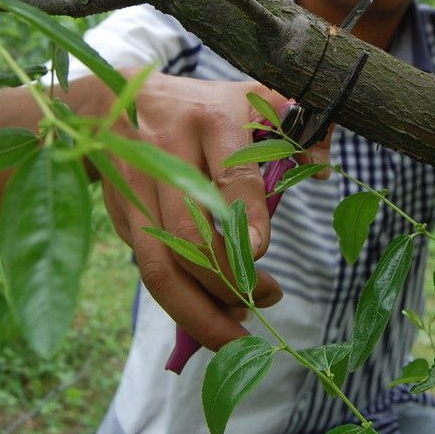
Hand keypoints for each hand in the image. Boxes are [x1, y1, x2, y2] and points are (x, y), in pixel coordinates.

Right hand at [96, 72, 291, 349]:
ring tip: (235, 334)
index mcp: (211, 122)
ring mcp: (139, 190)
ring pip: (163, 262)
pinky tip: (208, 319)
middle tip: (264, 299)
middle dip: (227, 279)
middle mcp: (169, 156)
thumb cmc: (201, 106)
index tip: (261, 250)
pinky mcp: (121, 215)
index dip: (245, 218)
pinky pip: (147, 269)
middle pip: (190, 233)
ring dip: (199, 309)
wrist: (114, 101)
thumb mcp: (250, 98)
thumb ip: (294, 126)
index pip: (229, 177)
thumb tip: (320, 170)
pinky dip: (178, 303)